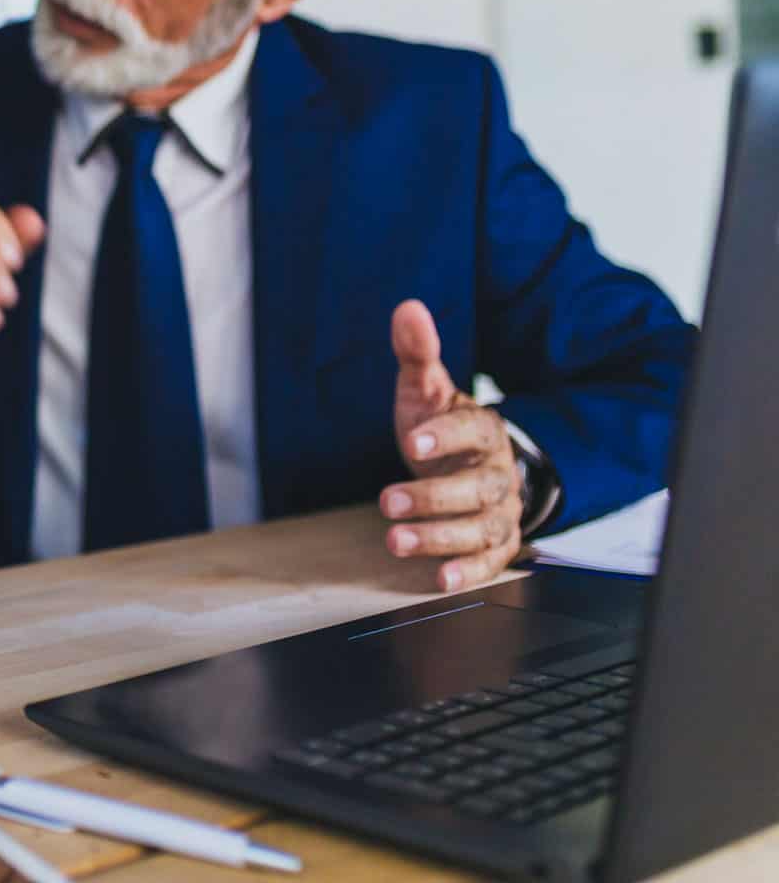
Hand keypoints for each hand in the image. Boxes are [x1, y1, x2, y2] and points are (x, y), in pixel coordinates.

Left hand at [378, 299, 523, 591]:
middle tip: (387, 499)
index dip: (445, 436)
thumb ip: (417, 353)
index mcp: (483, 430)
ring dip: (440, 538)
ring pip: (481, 528)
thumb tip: (408, 309)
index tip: (413, 441)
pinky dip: (468, 572)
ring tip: (396, 541)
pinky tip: (439, 578)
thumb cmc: (442, 426)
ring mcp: (499, 511)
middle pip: (476, 488)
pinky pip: (489, 562)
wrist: (471, 464)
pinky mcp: (496, 544)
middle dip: (433, 496)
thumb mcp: (426, 389)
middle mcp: (497, 472)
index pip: (472, 430)